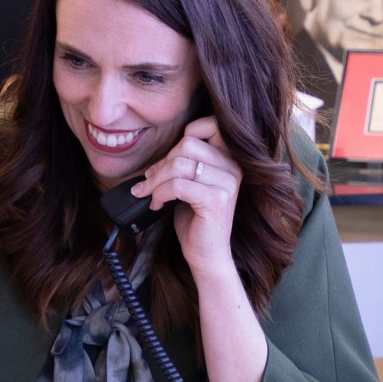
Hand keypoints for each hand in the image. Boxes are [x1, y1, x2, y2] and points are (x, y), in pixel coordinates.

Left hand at [131, 115, 241, 281]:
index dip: (184, 136)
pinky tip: (157, 205)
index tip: (167, 161)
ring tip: (149, 194)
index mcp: (230, 160)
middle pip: (187, 144)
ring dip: (156, 180)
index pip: (209, 125)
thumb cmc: (197, 220)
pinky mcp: (215, 200)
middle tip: (150, 182)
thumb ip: (185, 163)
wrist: (207, 256)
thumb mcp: (192, 185)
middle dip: (162, 163)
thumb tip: (159, 155)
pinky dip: (160, 193)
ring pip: (179, 164)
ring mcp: (227, 184)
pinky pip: (178, 185)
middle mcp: (233, 168)